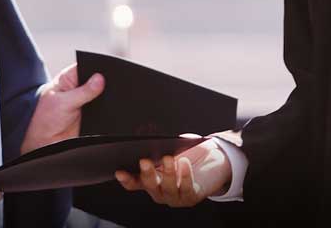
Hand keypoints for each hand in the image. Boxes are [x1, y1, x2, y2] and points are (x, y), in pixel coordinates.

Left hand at [19, 63, 104, 153]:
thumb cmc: (46, 119)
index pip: (86, 66)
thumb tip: (100, 79)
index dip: (97, 67)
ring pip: (102, 95)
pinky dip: (107, 109)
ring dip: (105, 97)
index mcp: (69, 78)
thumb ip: (83, 92)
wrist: (45, 142)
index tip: (108, 71)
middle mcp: (78, 87)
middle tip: (109, 87)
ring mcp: (86, 101)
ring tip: (108, 100)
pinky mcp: (92, 114)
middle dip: (104, 83)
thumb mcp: (63, 103)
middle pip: (96, 80)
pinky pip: (103, 108)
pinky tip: (108, 110)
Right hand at [115, 136, 231, 207]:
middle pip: (150, 185)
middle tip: (145, 160)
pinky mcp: (191, 197)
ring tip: (168, 158)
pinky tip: (184, 163)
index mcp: (150, 180)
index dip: (126, 179)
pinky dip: (185, 175)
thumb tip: (148, 133)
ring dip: (167, 173)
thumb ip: (158, 144)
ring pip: (168, 188)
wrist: (211, 162)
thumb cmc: (186, 152)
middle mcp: (160, 191)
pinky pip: (187, 188)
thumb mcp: (170, 146)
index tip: (119, 171)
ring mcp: (175, 197)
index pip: (134, 183)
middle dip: (147, 173)